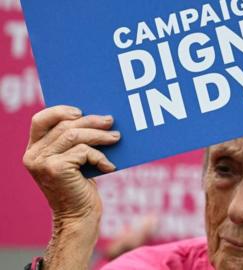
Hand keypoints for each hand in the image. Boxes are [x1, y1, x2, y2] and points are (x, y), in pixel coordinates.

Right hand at [22, 105, 120, 268]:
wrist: (79, 218)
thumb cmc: (79, 188)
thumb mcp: (73, 162)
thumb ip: (73, 143)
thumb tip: (97, 118)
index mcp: (34, 150)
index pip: (40, 120)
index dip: (60, 111)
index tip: (81, 111)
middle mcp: (33, 155)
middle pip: (64, 125)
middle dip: (90, 121)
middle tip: (110, 121)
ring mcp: (42, 162)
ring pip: (74, 136)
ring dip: (99, 135)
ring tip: (116, 138)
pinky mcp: (56, 169)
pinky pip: (83, 152)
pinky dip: (100, 156)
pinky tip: (109, 166)